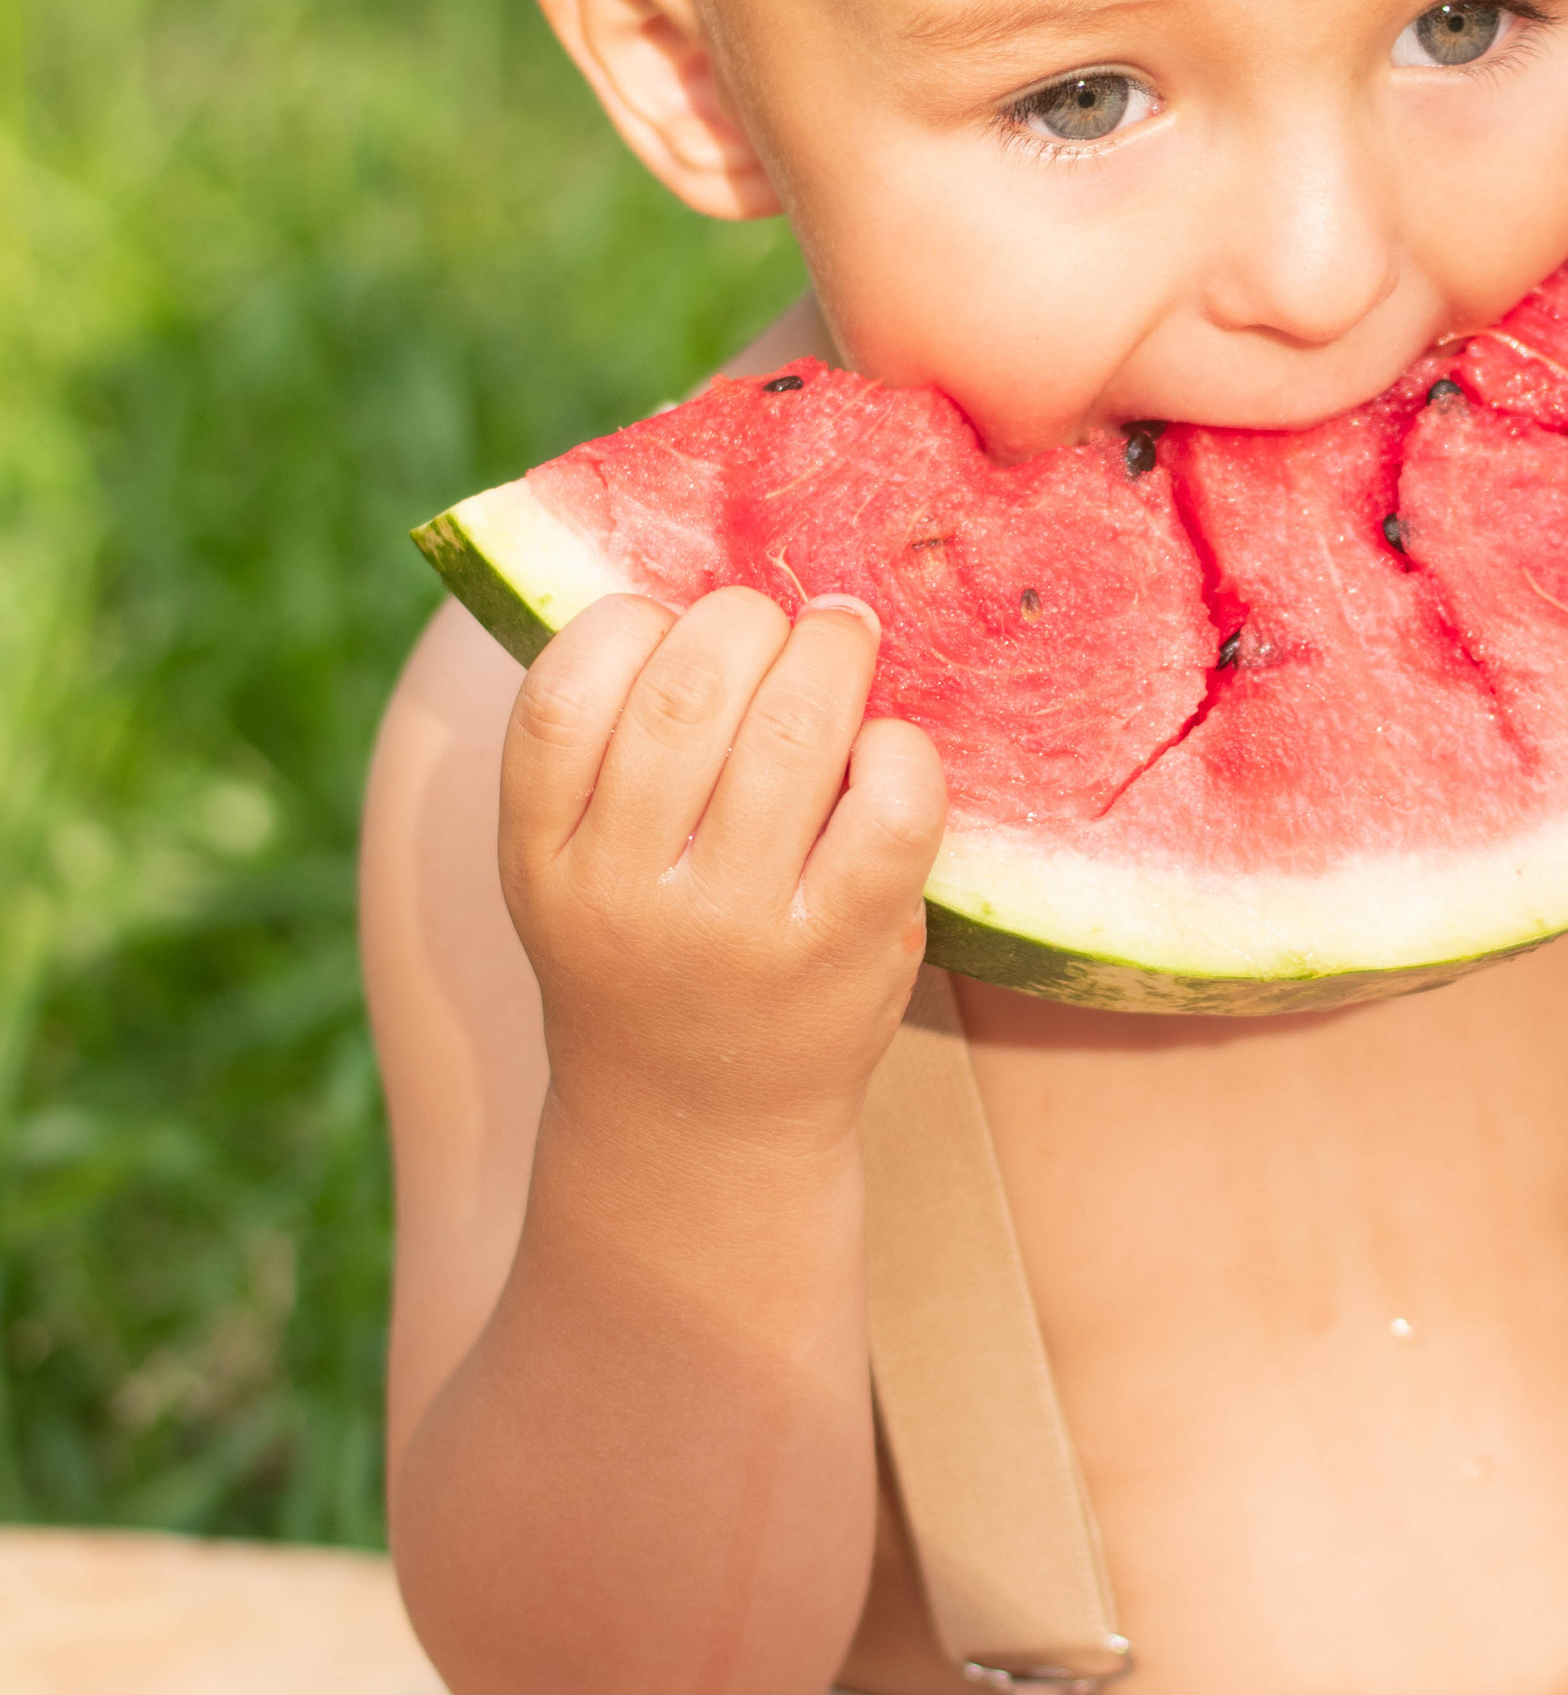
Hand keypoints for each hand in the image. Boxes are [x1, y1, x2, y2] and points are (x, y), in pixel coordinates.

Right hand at [498, 588, 945, 1143]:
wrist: (698, 1126)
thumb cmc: (645, 952)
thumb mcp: (572, 865)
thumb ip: (600, 746)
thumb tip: (693, 568)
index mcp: (539, 857)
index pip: (561, 695)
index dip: (626, 623)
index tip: (667, 621)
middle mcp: (624, 893)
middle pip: (688, 695)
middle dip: (747, 622)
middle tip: (778, 620)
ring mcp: (735, 928)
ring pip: (795, 733)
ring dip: (832, 654)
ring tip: (843, 640)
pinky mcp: (840, 951)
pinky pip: (890, 807)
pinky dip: (901, 748)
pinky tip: (889, 748)